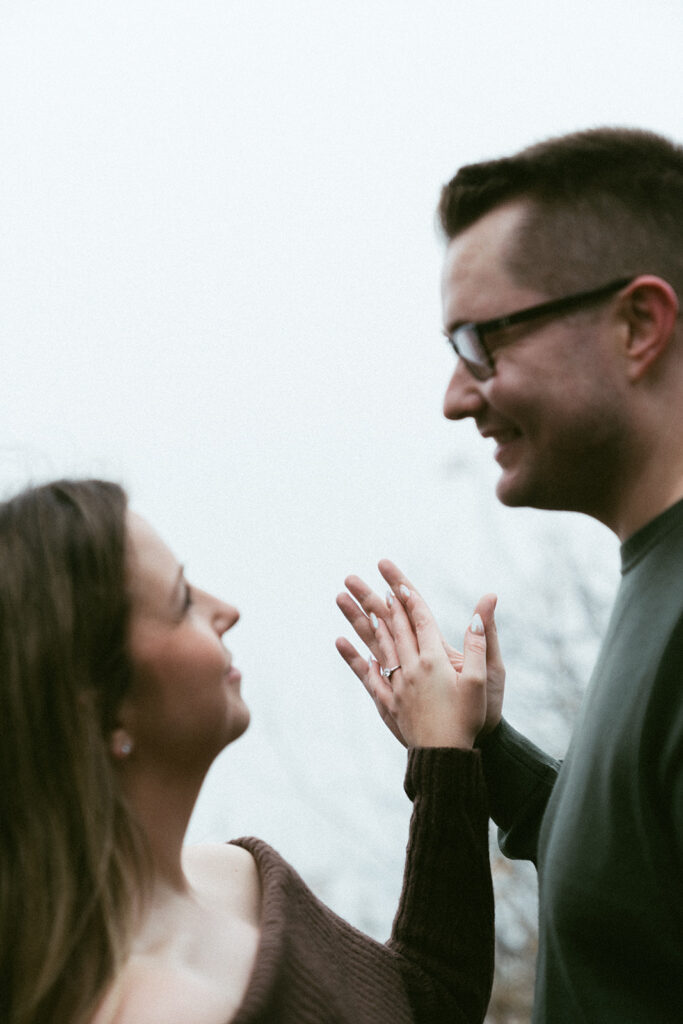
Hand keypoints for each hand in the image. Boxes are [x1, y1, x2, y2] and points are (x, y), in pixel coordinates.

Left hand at [336, 560, 505, 746]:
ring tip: (352, 604)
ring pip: (378, 646)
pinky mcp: (389, 703)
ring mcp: (397, 685)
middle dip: (379, 602)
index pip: (420, 622)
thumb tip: (481, 612)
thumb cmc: (469, 719)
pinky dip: (357, 660)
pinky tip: (347, 646)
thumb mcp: (481, 679)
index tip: (398, 584)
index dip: (410, 601)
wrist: (445, 756)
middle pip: (394, 628)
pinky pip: (368, 677)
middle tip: (363, 581)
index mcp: (434, 661)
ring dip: (363, 622)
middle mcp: (411, 669)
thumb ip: (479, 643)